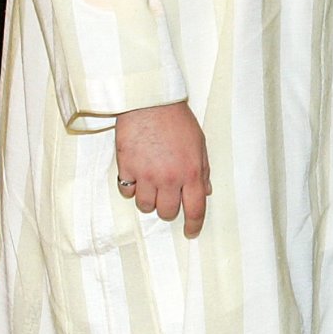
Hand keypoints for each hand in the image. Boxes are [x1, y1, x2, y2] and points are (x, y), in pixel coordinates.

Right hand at [115, 101, 210, 236]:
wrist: (149, 101)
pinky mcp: (127, 169)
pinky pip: (127, 191)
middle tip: (167, 194)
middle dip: (168, 208)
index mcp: (192, 172)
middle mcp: (170, 178)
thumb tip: (205, 192)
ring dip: (149, 199)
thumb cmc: (176, 119)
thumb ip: (203, 170)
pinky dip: (131, 187)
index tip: (190, 232)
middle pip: (167, 212)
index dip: (193, 225)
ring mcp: (147, 175)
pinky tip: (136, 174)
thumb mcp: (199, 143)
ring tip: (150, 183)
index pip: (195, 209)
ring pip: (146, 206)